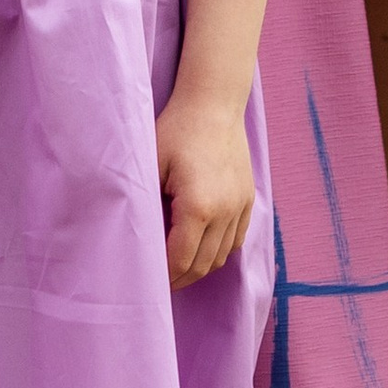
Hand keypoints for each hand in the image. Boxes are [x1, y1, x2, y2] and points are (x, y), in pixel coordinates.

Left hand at [157, 91, 254, 287]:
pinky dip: (218, 250)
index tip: (147, 282)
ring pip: (222, 256)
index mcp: (198, 207)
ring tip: (178, 267)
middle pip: (203, 265)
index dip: (163, 276)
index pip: (180, 259)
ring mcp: (241, 206)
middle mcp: (225, 212)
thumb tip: (138, 241)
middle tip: (160, 283)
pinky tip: (201, 248)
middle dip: (180, 278)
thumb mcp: (151, 166)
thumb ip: (148, 208)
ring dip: (200, 266)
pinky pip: (236, 239)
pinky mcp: (249, 199)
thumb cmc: (175, 131)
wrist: (213, 104)